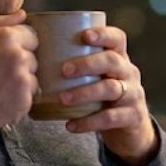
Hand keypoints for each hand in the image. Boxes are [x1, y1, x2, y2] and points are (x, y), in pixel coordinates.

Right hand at [0, 10, 37, 132]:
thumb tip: (23, 14)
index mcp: (6, 37)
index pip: (32, 37)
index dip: (19, 47)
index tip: (3, 58)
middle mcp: (18, 56)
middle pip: (32, 59)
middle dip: (20, 66)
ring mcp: (23, 80)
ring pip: (32, 79)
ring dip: (20, 85)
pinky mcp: (24, 101)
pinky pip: (29, 98)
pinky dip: (17, 102)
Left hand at [59, 25, 157, 165]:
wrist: (130, 131)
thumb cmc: (102, 98)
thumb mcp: (97, 78)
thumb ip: (76, 67)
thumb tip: (33, 56)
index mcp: (119, 58)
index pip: (117, 39)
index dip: (103, 34)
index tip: (84, 36)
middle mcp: (129, 72)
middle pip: (112, 61)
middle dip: (88, 63)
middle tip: (64, 70)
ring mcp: (133, 95)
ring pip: (111, 89)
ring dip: (85, 93)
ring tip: (63, 99)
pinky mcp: (132, 117)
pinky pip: (110, 118)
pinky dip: (88, 122)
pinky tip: (70, 125)